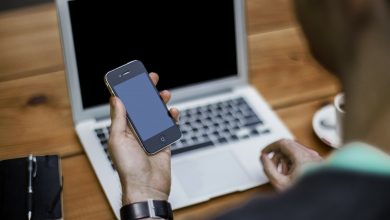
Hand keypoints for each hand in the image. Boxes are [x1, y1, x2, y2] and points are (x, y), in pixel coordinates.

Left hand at [108, 72, 179, 204]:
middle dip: (146, 92)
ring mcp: (151, 136)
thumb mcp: (118, 140)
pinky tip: (173, 112)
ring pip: (156, 114)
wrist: (147, 187)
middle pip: (142, 106)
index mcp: (123, 129)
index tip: (131, 78)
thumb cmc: (129, 168)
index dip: (128, 91)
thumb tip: (116, 99)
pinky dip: (172, 118)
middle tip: (151, 79)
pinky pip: (169, 126)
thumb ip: (119, 119)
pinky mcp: (163, 141)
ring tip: (164, 94)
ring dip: (160, 103)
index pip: (125, 105)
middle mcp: (136, 131)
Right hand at [260, 139, 322, 190]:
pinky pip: (302, 157)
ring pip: (295, 151)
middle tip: (272, 167)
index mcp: (302, 157)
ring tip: (283, 174)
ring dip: (285, 160)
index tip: (264, 153)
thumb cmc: (305, 195)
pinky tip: (292, 175)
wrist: (322, 202)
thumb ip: (268, 168)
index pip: (282, 143)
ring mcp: (316, 158)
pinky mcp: (318, 163)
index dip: (270, 147)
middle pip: (288, 146)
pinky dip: (293, 162)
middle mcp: (310, 154)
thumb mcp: (280, 183)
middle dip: (277, 156)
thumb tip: (263, 157)